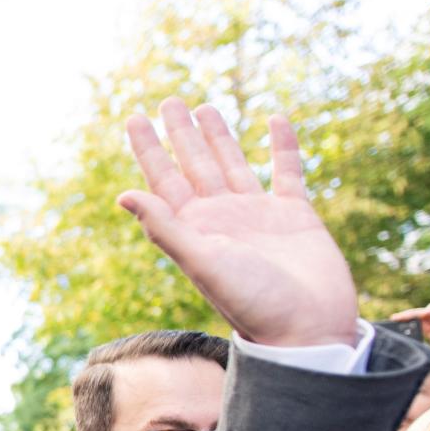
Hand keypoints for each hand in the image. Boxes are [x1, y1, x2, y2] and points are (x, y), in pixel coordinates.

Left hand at [120, 99, 357, 347]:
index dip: (148, 149)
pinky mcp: (295, 215)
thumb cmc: (252, 302)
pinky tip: (275, 121)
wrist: (307, 330)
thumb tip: (122, 195)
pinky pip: (287, 172)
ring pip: (234, 164)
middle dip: (181, 134)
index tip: (134, 118)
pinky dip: (283, 146)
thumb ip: (165, 227)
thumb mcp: (202, 262)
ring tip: (206, 106)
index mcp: (194, 228)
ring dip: (220, 136)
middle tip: (168, 100)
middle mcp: (222, 218)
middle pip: (195, 165)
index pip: (163, 180)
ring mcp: (258, 215)